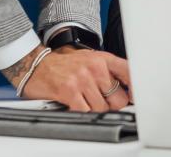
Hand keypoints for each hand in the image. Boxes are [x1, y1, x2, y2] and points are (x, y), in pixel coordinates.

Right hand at [5, 45, 131, 111]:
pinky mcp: (70, 91)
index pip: (129, 73)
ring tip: (84, 100)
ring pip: (102, 108)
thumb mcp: (89, 59)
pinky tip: (75, 104)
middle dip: (111, 105)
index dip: (135, 89)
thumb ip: (108, 71)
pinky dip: (81, 112)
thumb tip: (126, 89)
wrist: (35, 64)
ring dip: (94, 109)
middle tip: (101, 102)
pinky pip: (85, 111)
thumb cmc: (63, 63)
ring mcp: (82, 79)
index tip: (134, 98)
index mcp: (102, 58)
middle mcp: (95, 67)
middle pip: (118, 98)